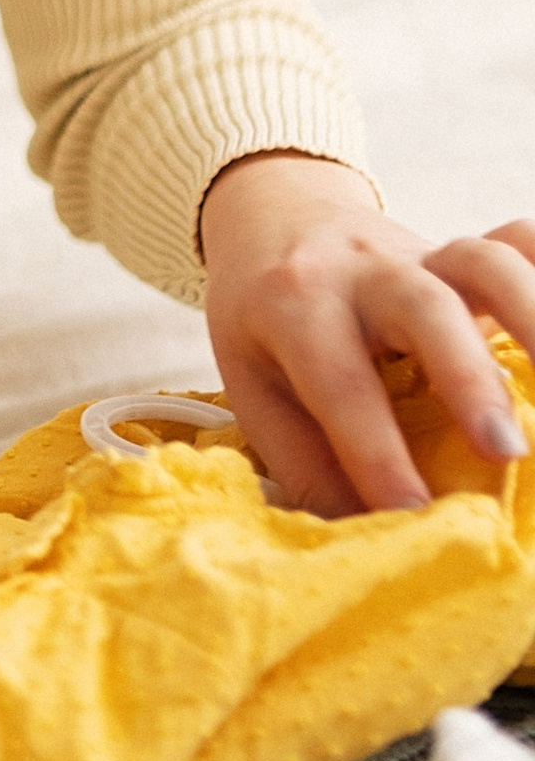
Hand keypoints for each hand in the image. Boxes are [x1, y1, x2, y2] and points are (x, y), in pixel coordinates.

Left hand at [201, 150, 534, 512]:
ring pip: (483, 261)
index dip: (375, 451)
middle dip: (468, 379)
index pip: (339, 381)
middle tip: (506, 452)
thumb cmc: (265, 319)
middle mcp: (362, 270)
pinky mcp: (463, 249)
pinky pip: (516, 240)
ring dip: (532, 314)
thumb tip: (361, 542)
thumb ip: (305, 462)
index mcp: (294, 305)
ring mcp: (421, 252)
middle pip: (422, 307)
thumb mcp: (254, 384)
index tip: (414, 514)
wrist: (273, 218)